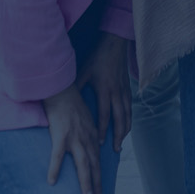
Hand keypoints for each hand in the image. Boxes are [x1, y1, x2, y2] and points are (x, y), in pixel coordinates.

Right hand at [43, 83, 102, 193]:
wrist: (62, 89)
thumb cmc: (70, 102)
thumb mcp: (85, 117)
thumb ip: (88, 131)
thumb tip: (91, 142)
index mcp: (92, 133)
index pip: (96, 157)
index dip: (98, 172)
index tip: (99, 186)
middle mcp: (86, 137)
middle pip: (93, 163)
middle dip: (96, 182)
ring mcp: (75, 137)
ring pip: (82, 163)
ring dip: (85, 180)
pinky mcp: (61, 135)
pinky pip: (57, 156)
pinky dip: (55, 169)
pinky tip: (52, 181)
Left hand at [74, 33, 130, 150]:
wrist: (114, 44)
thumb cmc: (97, 58)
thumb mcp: (83, 72)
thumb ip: (76, 87)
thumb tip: (64, 100)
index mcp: (104, 90)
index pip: (104, 115)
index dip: (102, 130)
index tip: (99, 144)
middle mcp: (116, 93)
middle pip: (120, 118)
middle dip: (118, 135)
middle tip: (115, 149)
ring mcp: (124, 91)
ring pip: (127, 114)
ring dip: (125, 130)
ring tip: (121, 143)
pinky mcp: (128, 88)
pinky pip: (130, 108)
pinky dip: (129, 119)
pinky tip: (127, 127)